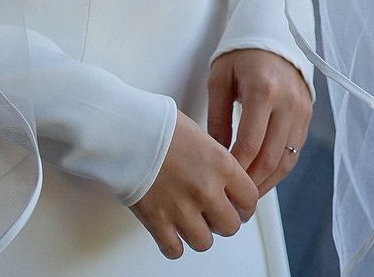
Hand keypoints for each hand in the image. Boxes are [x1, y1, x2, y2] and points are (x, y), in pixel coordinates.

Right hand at [129, 108, 259, 258]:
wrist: (124, 129)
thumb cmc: (156, 123)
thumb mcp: (197, 133)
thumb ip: (214, 160)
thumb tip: (220, 175)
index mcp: (220, 164)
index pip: (250, 199)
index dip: (245, 205)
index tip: (239, 206)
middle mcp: (206, 190)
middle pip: (230, 226)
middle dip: (222, 221)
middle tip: (213, 214)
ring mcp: (182, 209)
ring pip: (204, 242)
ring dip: (198, 233)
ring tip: (189, 220)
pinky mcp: (158, 221)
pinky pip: (174, 250)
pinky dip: (173, 244)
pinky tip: (170, 231)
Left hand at [207, 48, 311, 196]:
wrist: (272, 33)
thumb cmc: (240, 54)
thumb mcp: (220, 79)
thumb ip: (218, 118)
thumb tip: (216, 156)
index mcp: (264, 91)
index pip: (251, 144)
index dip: (236, 170)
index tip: (221, 184)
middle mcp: (288, 103)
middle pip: (271, 158)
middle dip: (251, 184)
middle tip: (234, 200)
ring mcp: (302, 111)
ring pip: (286, 161)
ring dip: (266, 182)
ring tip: (247, 197)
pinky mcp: (308, 116)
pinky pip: (294, 152)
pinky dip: (278, 169)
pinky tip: (261, 177)